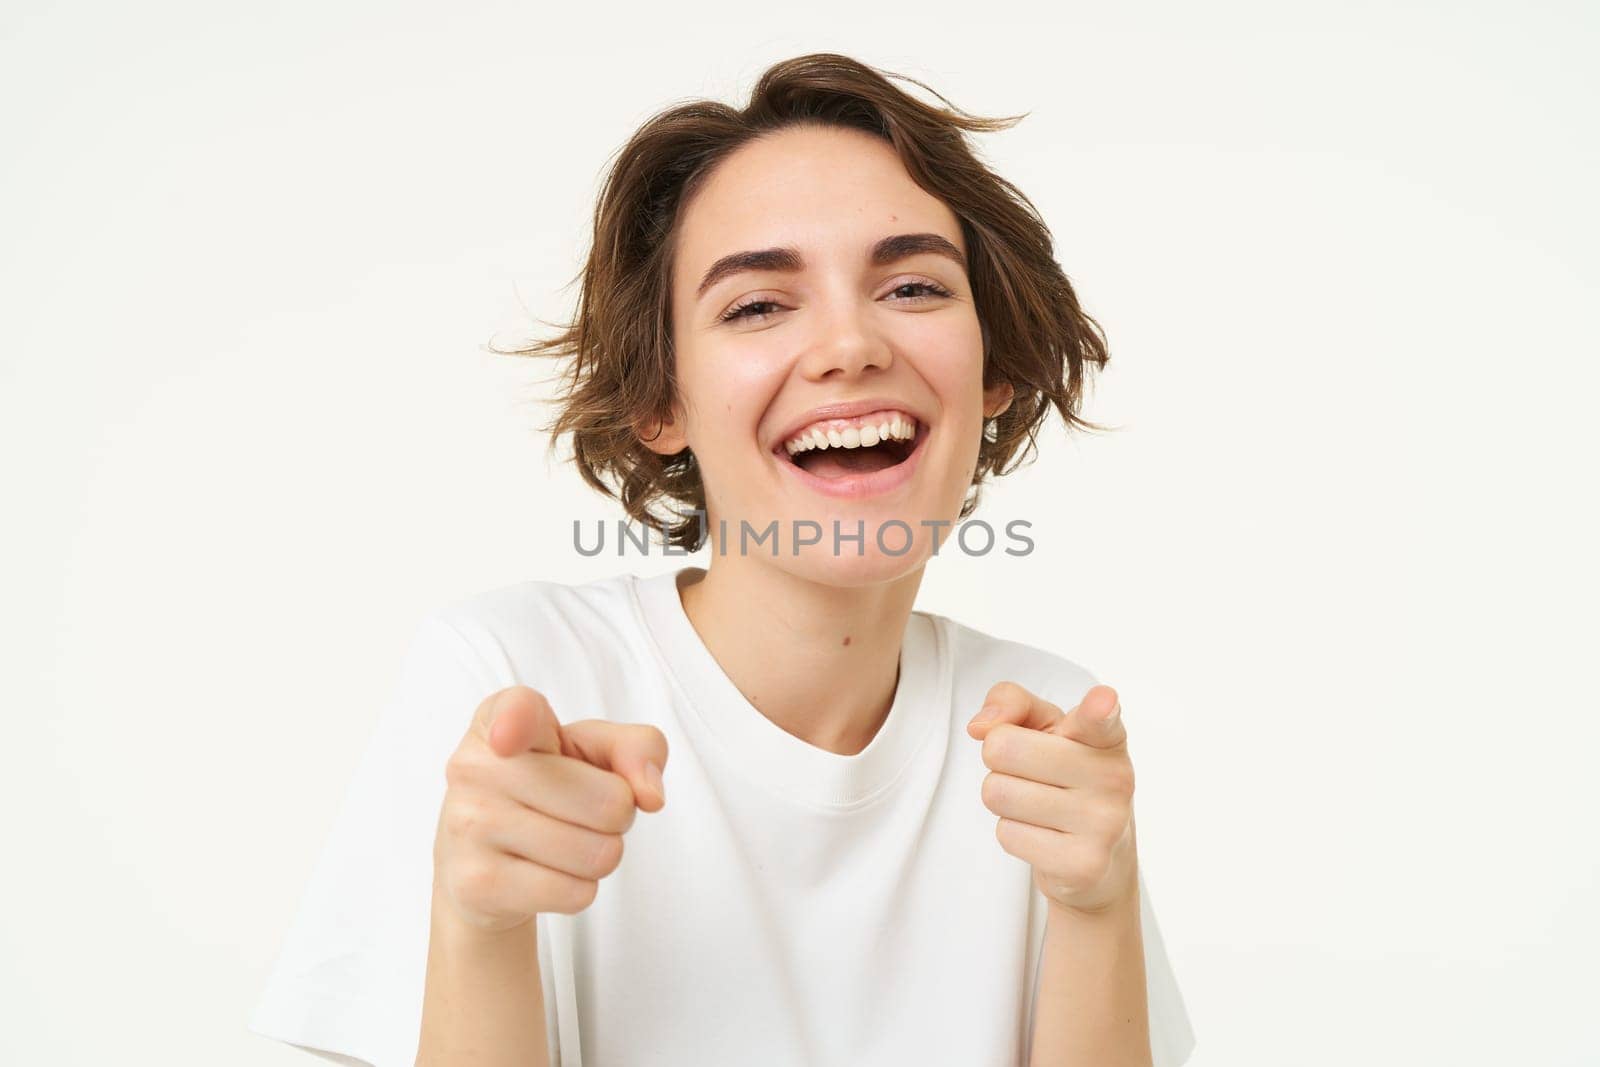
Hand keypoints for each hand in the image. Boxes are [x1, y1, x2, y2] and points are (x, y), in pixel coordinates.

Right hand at [433, 685, 668, 931]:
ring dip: (600, 854)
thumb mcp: (592, 749)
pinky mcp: (477, 885)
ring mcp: (469, 826)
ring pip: (598, 854)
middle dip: (617, 815)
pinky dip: (579, 889)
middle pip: (609, 803)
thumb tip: (651, 795)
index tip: (509, 737)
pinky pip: (576, 894)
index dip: (517, 721)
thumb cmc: (547, 786)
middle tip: (580, 811)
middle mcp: (474, 767)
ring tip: (564, 840)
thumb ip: (637, 747)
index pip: (514, 712)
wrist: (481, 857)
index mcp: (500, 720)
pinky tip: (546, 872)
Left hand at [967, 681, 1136, 914]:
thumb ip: (1011, 702)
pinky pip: (1007, 834)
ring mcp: (1103, 824)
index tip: (1102, 702)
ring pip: (997, 793)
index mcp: (1106, 738)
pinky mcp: (1084, 865)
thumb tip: (979, 726)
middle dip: (998, 761)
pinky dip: (1013, 833)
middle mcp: (1113, 777)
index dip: (1098, 708)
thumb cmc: (1063, 776)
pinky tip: (1044, 835)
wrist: (1098, 859)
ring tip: (1037, 805)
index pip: (1099, 718)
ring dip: (1003, 799)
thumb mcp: (1043, 728)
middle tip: (1029, 774)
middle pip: (1002, 748)